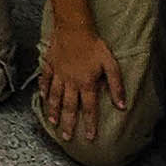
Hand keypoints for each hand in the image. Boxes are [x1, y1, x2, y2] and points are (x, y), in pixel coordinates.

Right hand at [38, 22, 127, 146]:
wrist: (73, 27)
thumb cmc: (94, 45)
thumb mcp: (110, 64)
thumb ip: (116, 85)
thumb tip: (122, 105)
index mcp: (86, 83)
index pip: (89, 109)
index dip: (89, 124)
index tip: (89, 137)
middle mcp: (71, 82)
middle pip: (69, 107)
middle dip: (68, 123)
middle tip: (66, 137)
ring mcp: (58, 74)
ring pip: (55, 97)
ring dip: (54, 111)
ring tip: (53, 122)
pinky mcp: (50, 64)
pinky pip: (45, 80)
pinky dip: (44, 90)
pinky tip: (43, 98)